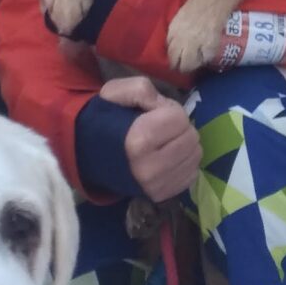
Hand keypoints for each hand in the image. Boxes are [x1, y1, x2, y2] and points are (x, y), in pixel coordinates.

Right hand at [99, 73, 201, 202]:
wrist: (90, 155)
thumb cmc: (106, 120)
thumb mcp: (115, 93)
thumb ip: (141, 90)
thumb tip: (162, 104)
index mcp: (139, 140)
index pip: (179, 118)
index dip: (169, 110)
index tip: (155, 113)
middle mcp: (150, 168)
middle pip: (191, 137)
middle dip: (179, 127)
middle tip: (161, 128)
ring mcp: (157, 185)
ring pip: (195, 155)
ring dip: (184, 144)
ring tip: (164, 142)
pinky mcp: (164, 194)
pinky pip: (192, 172)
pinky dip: (183, 162)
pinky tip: (167, 157)